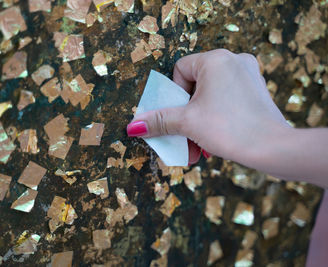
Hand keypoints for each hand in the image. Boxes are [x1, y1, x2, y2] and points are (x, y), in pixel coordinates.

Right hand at [127, 49, 289, 164]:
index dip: (173, 97)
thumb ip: (159, 121)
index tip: (176, 117)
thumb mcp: (188, 123)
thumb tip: (132, 126)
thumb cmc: (230, 129)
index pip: (180, 71)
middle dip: (185, 117)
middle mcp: (234, 61)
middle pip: (194, 87)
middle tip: (182, 136)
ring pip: (210, 97)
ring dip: (198, 123)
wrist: (274, 149)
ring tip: (195, 147)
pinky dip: (215, 119)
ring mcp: (248, 75)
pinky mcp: (256, 91)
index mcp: (215, 60)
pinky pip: (225, 101)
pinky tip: (211, 143)